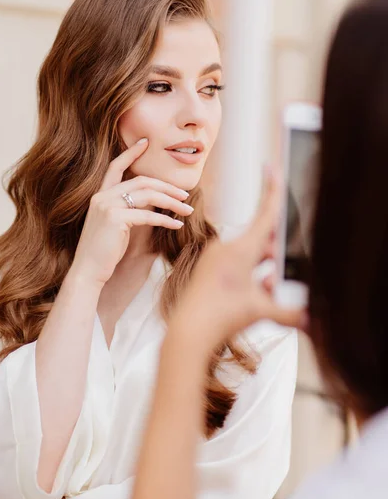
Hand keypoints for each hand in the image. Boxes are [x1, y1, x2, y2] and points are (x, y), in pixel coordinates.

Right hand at [71, 138, 193, 287]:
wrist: (88, 271)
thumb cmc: (103, 252)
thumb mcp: (115, 227)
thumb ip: (128, 211)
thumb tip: (154, 205)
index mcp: (99, 196)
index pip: (115, 167)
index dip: (130, 153)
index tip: (145, 143)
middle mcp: (102, 197)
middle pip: (141, 181)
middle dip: (166, 186)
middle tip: (185, 194)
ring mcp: (107, 206)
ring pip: (147, 196)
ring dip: (171, 202)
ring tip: (187, 209)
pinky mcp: (115, 219)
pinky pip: (147, 215)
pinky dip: (165, 220)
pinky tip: (177, 225)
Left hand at [171, 170, 304, 347]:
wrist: (187, 332)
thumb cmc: (220, 317)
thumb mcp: (261, 311)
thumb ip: (290, 312)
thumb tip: (311, 318)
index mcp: (241, 249)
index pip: (265, 215)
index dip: (273, 190)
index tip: (272, 166)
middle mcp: (227, 248)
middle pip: (262, 239)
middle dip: (277, 253)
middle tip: (281, 275)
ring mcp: (216, 258)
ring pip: (250, 254)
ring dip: (264, 268)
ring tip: (266, 292)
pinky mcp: (209, 269)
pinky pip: (236, 263)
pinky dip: (250, 274)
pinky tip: (254, 292)